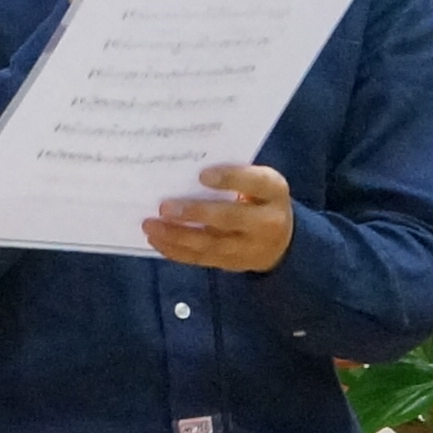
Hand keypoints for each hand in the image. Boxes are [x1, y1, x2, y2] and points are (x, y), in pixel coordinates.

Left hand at [149, 161, 295, 272]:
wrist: (283, 241)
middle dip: (195, 213)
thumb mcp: (259, 183)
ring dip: (176, 236)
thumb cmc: (259, 200)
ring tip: (150, 225)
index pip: (256, 183)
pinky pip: (202, 259)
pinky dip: (176, 251)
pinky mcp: (233, 264)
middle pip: (229, 218)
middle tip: (164, 207)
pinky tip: (157, 240)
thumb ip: (234, 175)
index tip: (202, 174)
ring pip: (211, 244)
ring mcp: (251, 247)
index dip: (230, 178)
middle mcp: (267, 222)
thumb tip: (186, 168)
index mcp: (274, 192)